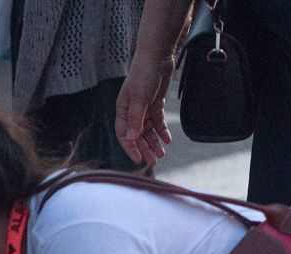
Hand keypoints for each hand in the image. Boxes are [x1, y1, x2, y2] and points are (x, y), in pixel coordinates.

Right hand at [115, 52, 175, 166]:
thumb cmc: (144, 75)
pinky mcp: (154, 104)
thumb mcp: (139, 99)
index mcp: (123, 110)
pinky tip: (168, 139)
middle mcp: (131, 111)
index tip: (139, 159)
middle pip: (137, 135)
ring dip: (154, 142)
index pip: (124, 134)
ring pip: (148, 130)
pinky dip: (162, 131)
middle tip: (153, 160)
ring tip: (162, 153)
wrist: (157, 56)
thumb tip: (131, 138)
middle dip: (145, 148)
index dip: (131, 148)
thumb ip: (135, 119)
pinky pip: (157, 122)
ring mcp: (143, 108)